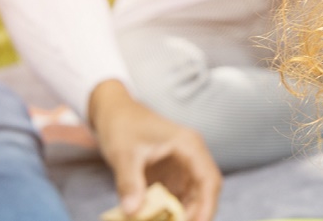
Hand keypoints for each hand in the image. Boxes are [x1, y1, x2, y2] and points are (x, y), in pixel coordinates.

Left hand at [91, 80, 221, 220]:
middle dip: (194, 215)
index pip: (208, 180)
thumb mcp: (123, 154)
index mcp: (189, 146)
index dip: (207, 206)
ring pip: (192, 198)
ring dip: (181, 215)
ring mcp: (182, 168)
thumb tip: (132, 212)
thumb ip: (129, 183)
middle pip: (204, 193)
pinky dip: (170, 212)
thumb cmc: (122, 125)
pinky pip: (177, 199)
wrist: (114, 112)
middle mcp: (191, 157)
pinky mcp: (171, 176)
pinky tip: (155, 218)